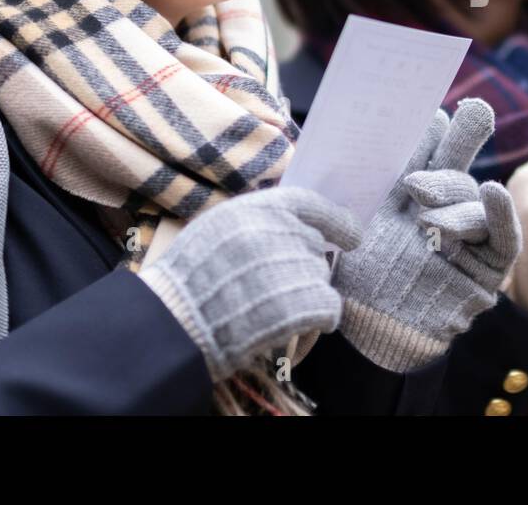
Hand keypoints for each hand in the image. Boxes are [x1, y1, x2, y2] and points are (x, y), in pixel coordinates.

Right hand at [138, 186, 362, 383]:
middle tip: (271, 286)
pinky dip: (321, 318)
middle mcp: (279, 232)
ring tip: (268, 306)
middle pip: (313, 245)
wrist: (173, 322)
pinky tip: (297, 324)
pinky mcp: (299, 303)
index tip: (353, 234)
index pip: (309, 203)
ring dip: (305, 294)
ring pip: (320, 277)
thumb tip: (298, 224)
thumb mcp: (218, 227)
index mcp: (257, 208)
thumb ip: (257, 220)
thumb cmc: (189, 277)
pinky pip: (329, 307)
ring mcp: (291, 267)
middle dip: (301, 265)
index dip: (335, 218)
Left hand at [332, 98, 521, 371]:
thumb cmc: (350, 284)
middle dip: (464, 138)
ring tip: (423, 201)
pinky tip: (494, 193)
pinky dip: (501, 216)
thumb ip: (355, 182)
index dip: (427, 132)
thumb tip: (352, 132)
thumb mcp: (347, 222)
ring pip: (472, 200)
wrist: (366, 340)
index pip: (421, 154)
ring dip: (453, 192)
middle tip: (470, 111)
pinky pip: (503, 239)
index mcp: (401, 197)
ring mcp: (465, 239)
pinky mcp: (487, 268)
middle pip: (456, 166)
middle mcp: (436, 211)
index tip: (427, 111)